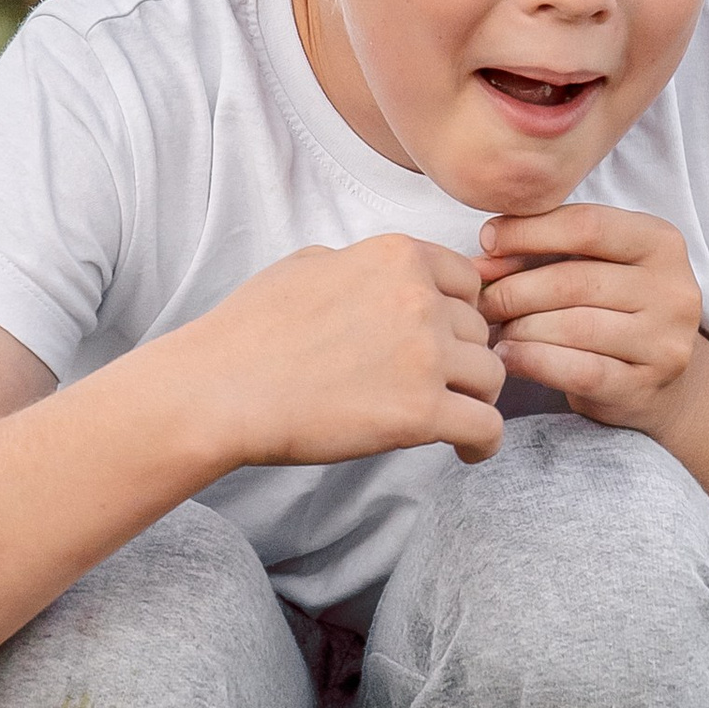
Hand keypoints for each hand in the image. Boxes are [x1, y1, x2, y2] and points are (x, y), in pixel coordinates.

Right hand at [189, 236, 504, 470]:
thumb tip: (379, 278)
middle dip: (462, 358)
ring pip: (491, 375)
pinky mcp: (421, 412)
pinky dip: (483, 442)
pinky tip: (466, 451)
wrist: (217, 391)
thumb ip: (358, 264)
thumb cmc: (249, 331)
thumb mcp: (306, 265)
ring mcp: (424, 354)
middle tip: (438, 386)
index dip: (459, 315)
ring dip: (474, 398)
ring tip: (451, 419)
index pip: (468, 282)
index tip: (446, 341)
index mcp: (396, 256)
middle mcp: (419, 298)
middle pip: (479, 330)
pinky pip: (486, 426)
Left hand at [478, 207, 703, 433]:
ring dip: (520, 328)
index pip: (586, 225)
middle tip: (481, 301)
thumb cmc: (613, 310)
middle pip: (573, 281)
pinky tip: (508, 357)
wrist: (659, 380)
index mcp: (662, 243)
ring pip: (573, 328)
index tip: (487, 243)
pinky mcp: (645, 387)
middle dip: (514, 289)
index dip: (527, 232)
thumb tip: (484, 255)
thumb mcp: (592, 265)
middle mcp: (674, 290)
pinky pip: (578, 372)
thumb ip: (544, 250)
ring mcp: (665, 342)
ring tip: (495, 329)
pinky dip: (533, 362)